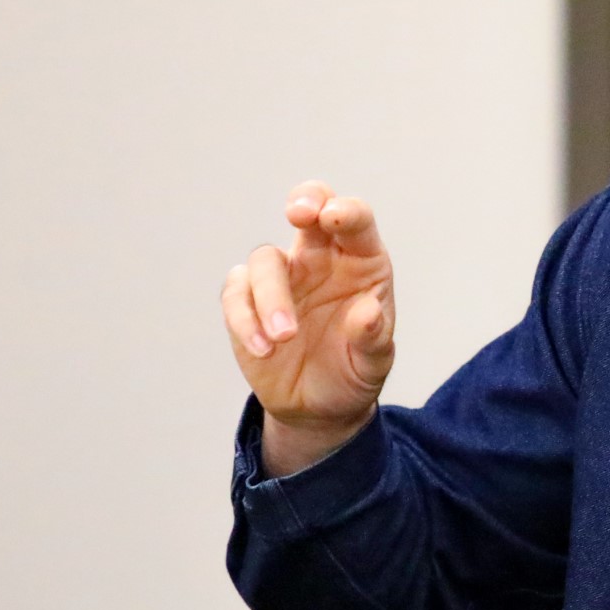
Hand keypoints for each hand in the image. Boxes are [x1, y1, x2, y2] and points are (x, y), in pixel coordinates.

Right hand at [223, 182, 396, 476]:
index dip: (346, 211)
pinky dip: (245, 320)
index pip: (355, 220)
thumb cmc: (354, 371)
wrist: (320, 408)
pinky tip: (264, 350)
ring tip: (285, 338)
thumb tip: (368, 313)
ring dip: (272, 295)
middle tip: (300, 213)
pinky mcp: (247, 302)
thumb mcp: (373, 362)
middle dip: (304, 201)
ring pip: (265, 259)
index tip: (334, 217)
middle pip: (308, 209)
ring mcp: (282, 277)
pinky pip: (236, 295)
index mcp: (359, 261)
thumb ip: (372, 337)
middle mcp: (319, 259)